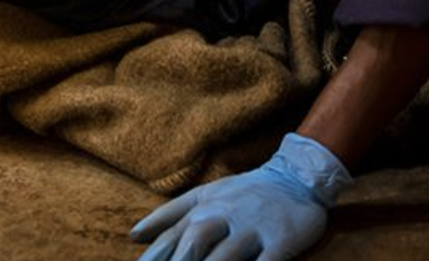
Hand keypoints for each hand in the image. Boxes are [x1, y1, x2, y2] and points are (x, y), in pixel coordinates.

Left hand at [129, 133, 351, 260]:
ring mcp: (252, 227)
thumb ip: (168, 215)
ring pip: (226, 255)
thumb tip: (133, 236)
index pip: (171, 236)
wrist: (296, 176)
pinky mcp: (280, 239)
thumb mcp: (202, 195)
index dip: (154, 258)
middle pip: (194, 242)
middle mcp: (223, 216)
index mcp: (202, 208)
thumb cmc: (243, 192)